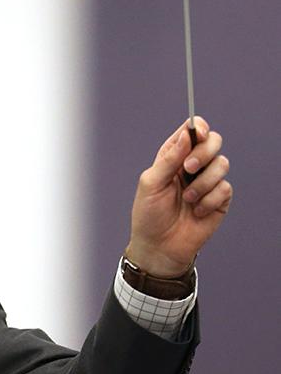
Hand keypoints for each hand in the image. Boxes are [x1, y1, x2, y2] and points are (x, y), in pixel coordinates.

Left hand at [126, 117, 231, 276]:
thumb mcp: (151, 184)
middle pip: (213, 141)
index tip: (198, 132)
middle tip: (188, 168)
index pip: (191, 132)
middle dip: (204, 152)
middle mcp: (192, 166)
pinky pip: (225, 188)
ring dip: (203, 182)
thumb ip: (168, 159)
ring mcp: (207, 181)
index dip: (198, 127)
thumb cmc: (149, 215)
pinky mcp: (219, 199)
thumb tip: (185, 135)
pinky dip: (210, 200)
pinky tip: (197, 211)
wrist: (159, 246)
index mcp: (173, 157)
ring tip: (187, 199)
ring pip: (222, 164)